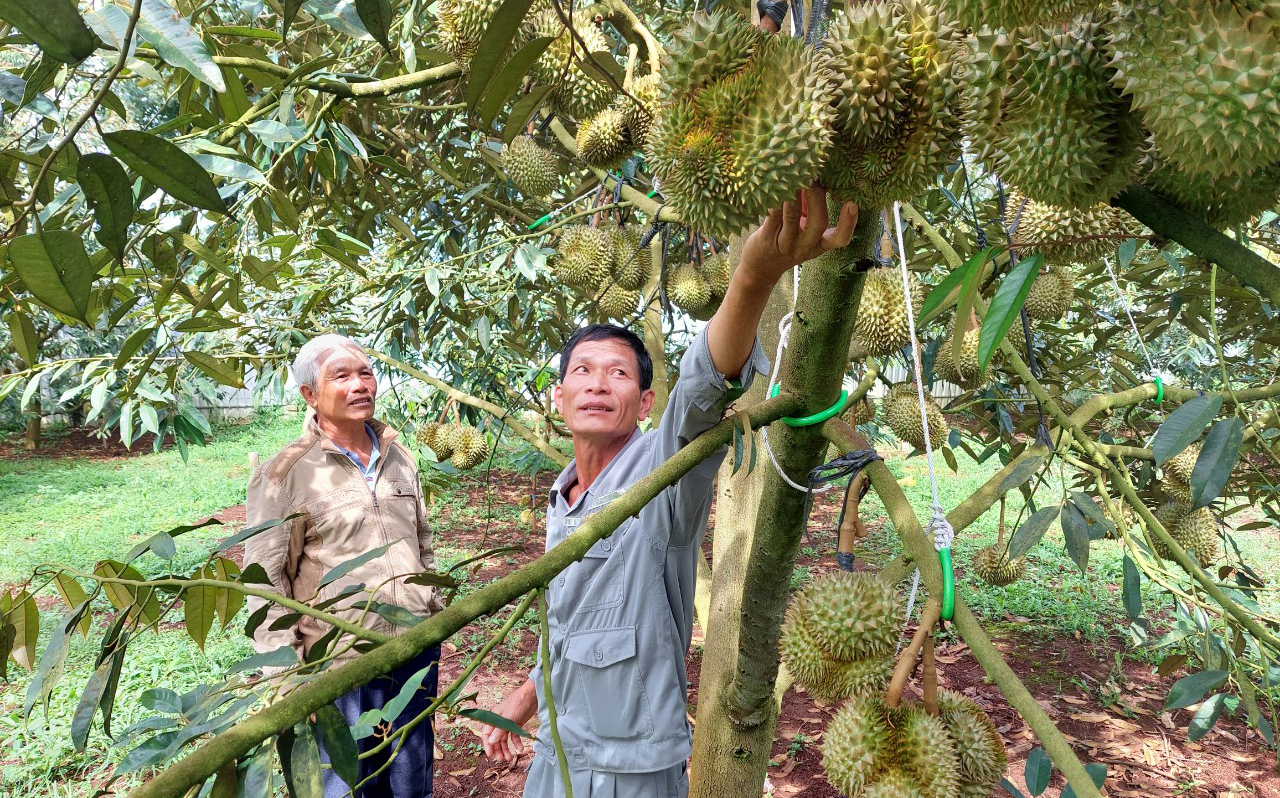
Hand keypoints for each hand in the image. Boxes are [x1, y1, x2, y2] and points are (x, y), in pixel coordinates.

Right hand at [481, 681, 536, 763]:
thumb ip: (499, 731)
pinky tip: (520, 748)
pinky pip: (514, 736)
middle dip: (498, 749)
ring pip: (504, 739)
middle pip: (496, 738)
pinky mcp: (516, 724)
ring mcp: (508, 723)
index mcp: (493, 718)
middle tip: (501, 760)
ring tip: (509, 758)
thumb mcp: (508, 718)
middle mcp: (499, 721)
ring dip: (506, 749)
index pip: (487, 734)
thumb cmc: (517, 703)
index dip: (488, 745)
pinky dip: (517, 742)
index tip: (490, 755)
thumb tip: (491, 743)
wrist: (532, 695)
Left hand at [738, 184, 857, 285]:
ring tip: (793, 174)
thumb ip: (810, 209)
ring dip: (794, 193)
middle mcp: (805, 246)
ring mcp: (785, 242)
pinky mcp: (767, 236)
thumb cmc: (786, 241)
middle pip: (817, 223)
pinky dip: (775, 196)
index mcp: (819, 244)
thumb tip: (816, 176)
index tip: (853, 203)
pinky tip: (775, 183)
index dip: (848, 223)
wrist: (760, 266)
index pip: (839, 239)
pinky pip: (773, 213)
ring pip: (792, 216)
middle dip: (817, 197)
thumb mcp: (803, 231)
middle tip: (812, 178)